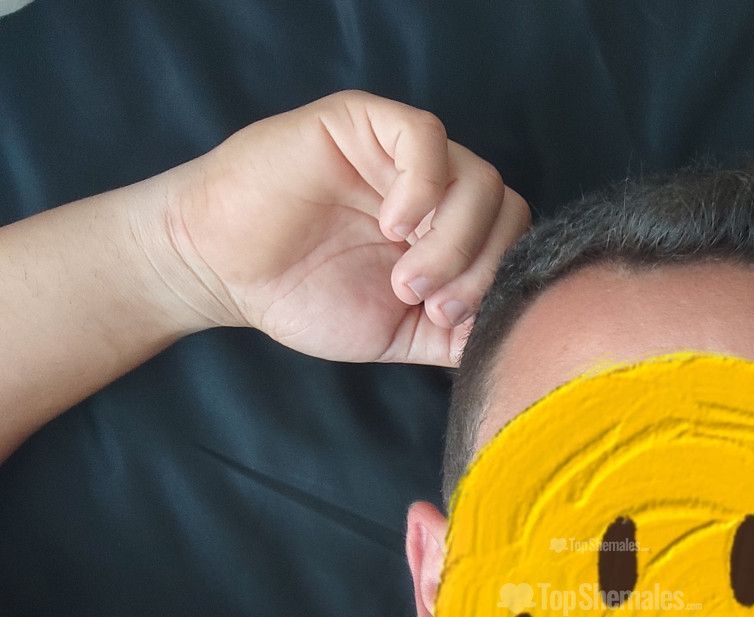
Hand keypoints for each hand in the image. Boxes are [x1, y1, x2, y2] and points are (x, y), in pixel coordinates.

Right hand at [153, 91, 530, 367]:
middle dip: (480, 267)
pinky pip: (426, 138)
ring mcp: (403, 157)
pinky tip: (394, 226)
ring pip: (478, 178)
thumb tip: (509, 338)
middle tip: (431, 302)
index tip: (448, 321)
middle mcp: (436, 193)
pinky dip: (425, 188)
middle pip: (507, 209)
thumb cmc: (305, 299)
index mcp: (448, 237)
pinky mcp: (364, 125)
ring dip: (453, 240)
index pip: (513, 243)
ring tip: (405, 278)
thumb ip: (454, 336)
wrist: (225, 274)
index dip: (496, 283)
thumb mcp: (399, 334)